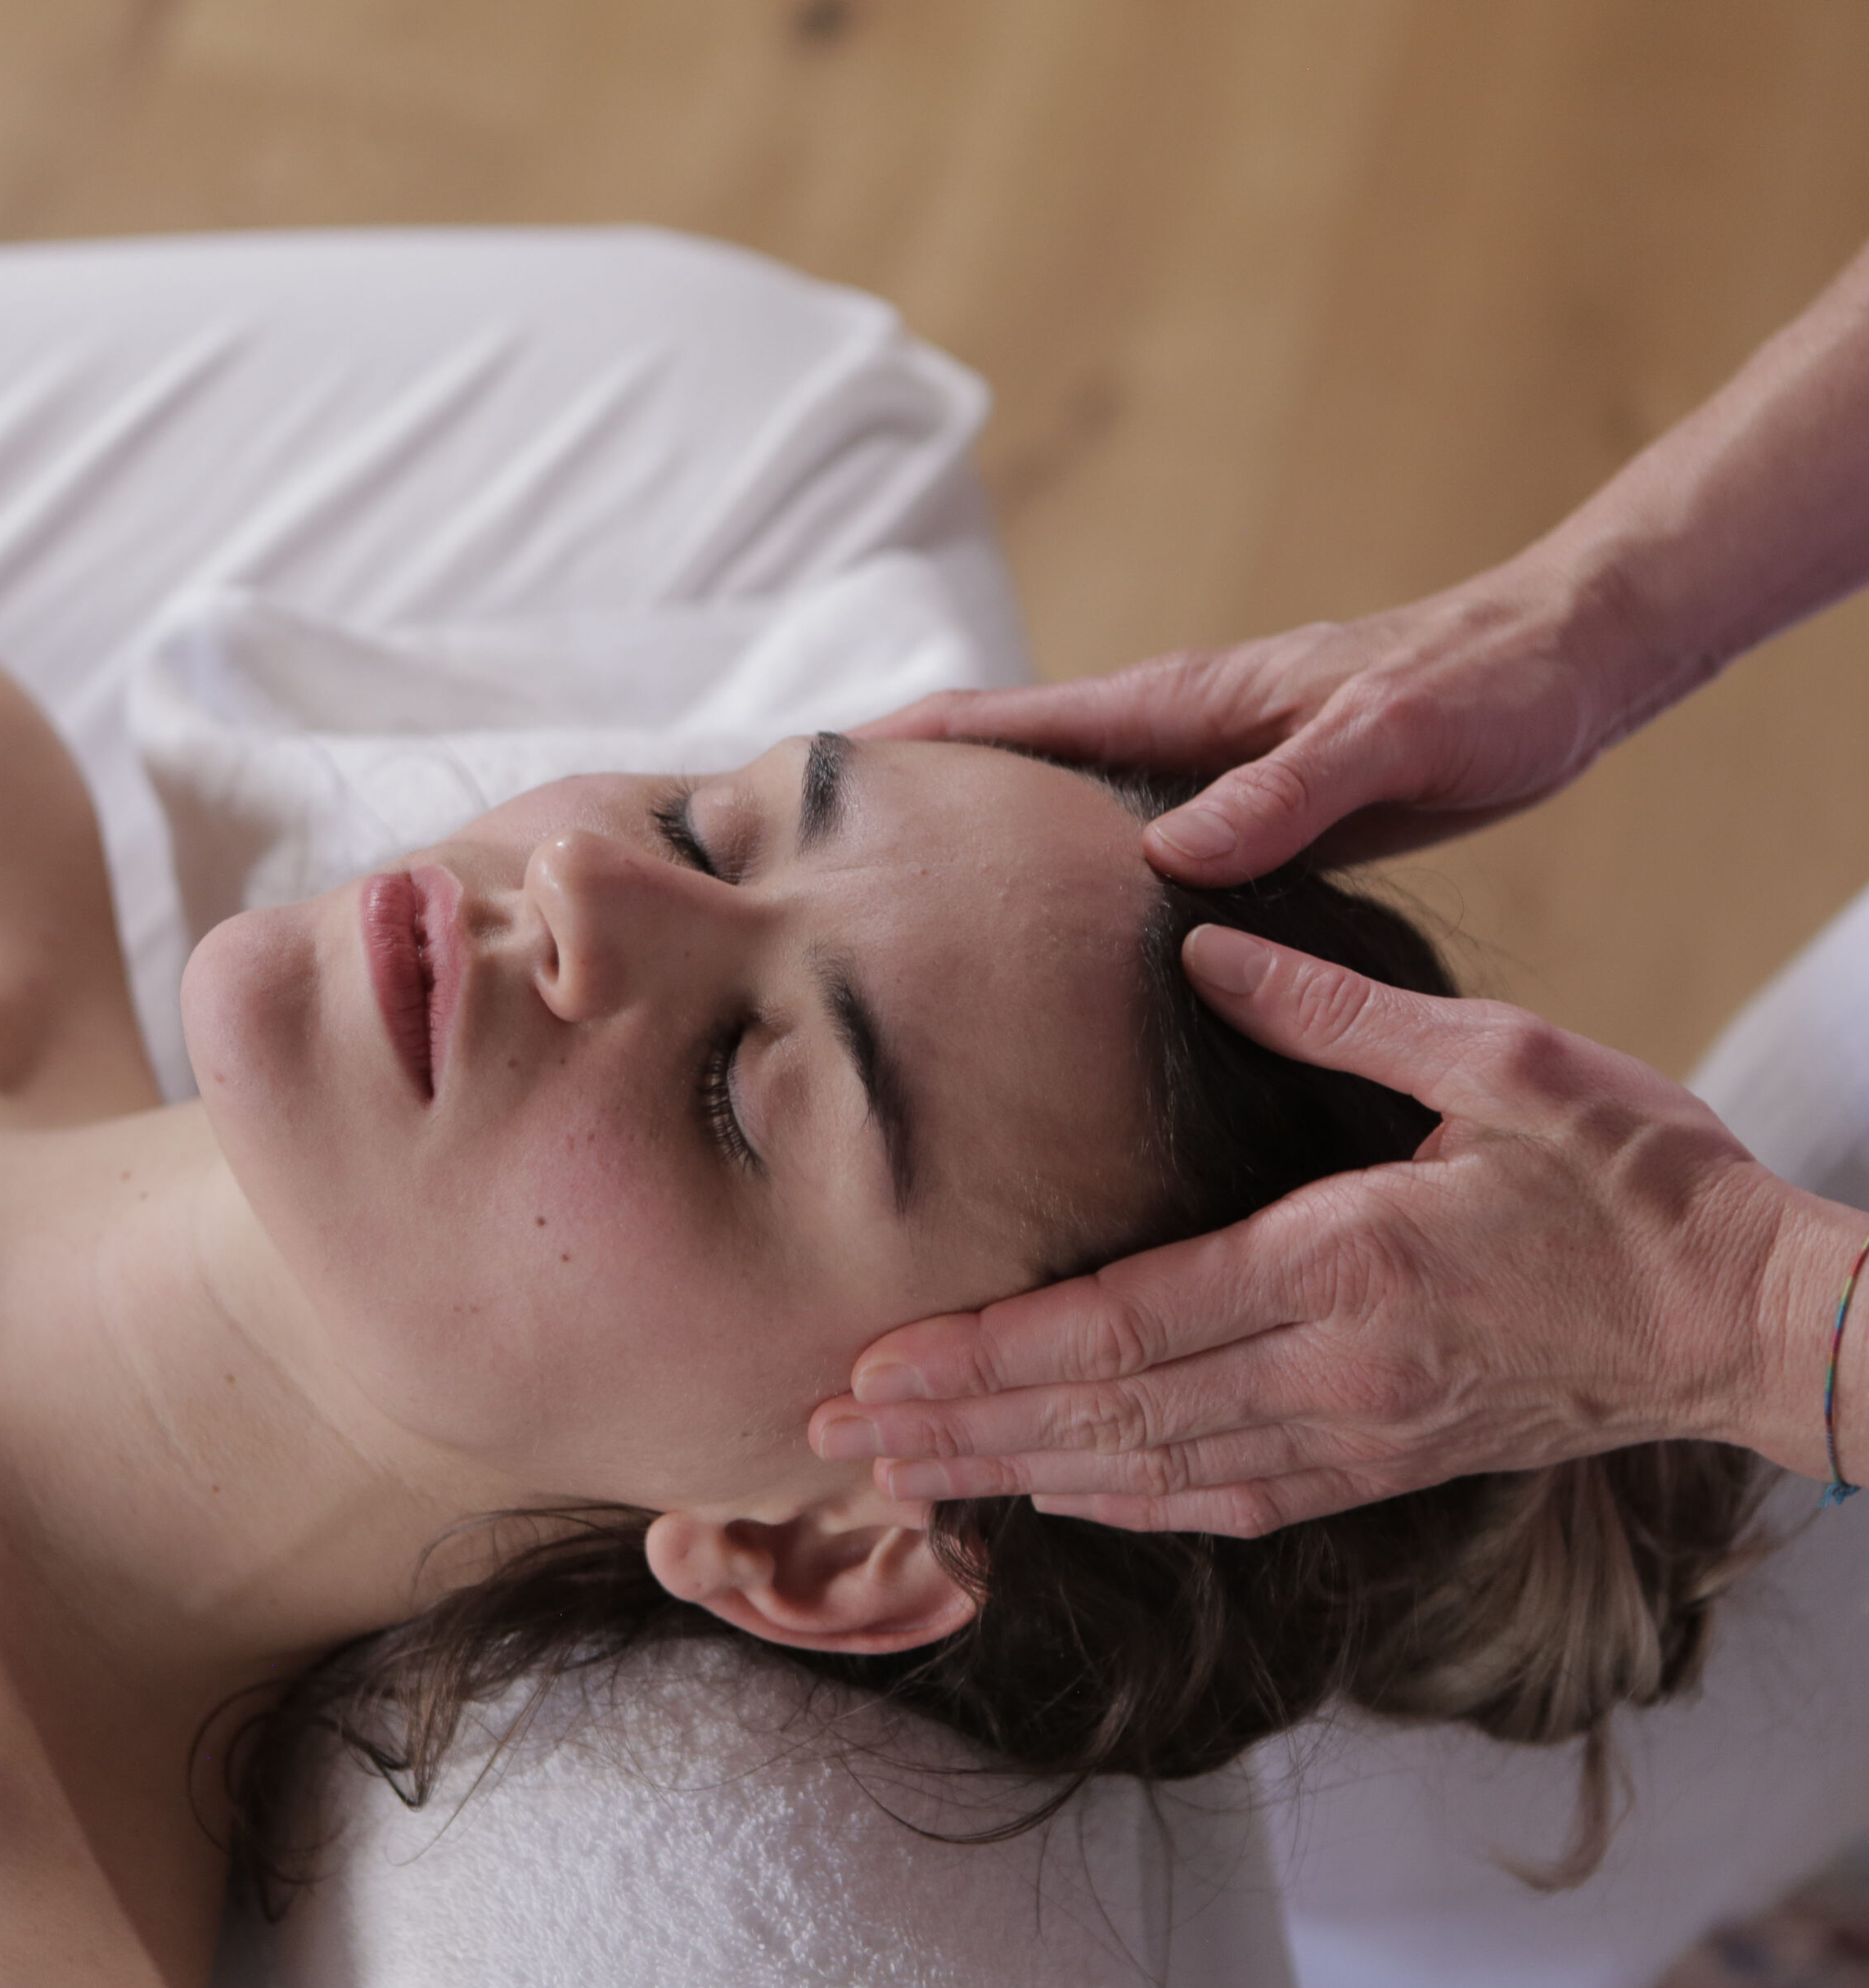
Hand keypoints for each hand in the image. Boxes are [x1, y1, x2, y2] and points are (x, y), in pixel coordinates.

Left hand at [810, 925, 1830, 1535]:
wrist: (1752, 1323)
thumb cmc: (1637, 1180)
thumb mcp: (1499, 1061)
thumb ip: (1336, 1011)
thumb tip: (1209, 943)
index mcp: (1346, 1262)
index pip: (1125, 1323)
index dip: (989, 1355)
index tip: (880, 1364)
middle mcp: (1335, 1369)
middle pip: (1107, 1415)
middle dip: (960, 1430)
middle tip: (834, 1436)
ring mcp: (1359, 1434)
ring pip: (1151, 1473)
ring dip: (1016, 1476)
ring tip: (901, 1476)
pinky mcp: (1385, 1463)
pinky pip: (1230, 1499)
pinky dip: (1127, 1502)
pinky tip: (1053, 1497)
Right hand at [863, 556, 1644, 886]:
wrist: (1562, 666)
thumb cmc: (1483, 690)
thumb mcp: (1390, 741)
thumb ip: (1282, 793)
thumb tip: (1162, 859)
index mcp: (1179, 706)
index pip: (1006, 717)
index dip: (903, 746)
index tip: (801, 777)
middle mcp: (1169, 740)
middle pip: (1006, 766)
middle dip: (912, 802)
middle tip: (820, 869)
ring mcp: (1200, 781)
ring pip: (1060, 817)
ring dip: (985, 851)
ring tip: (906, 918)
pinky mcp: (1242, 822)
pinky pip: (1126, 857)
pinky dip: (1070, 884)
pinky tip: (1055, 946)